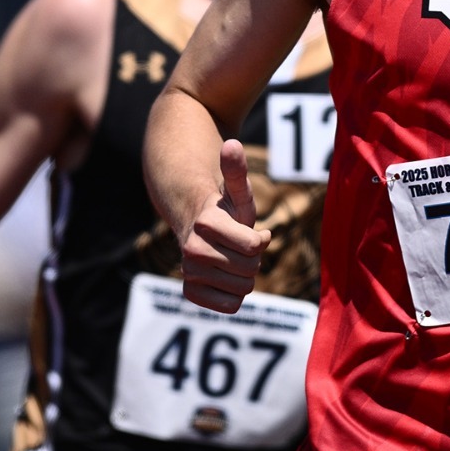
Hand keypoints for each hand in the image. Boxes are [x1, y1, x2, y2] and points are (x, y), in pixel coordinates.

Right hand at [178, 139, 271, 312]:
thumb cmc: (226, 210)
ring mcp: (189, 272)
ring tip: (231, 259)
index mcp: (206, 223)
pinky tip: (225, 278)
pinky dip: (234, 296)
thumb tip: (231, 144)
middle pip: (250, 269)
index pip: (255, 247)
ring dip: (244, 276)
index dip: (260, 240)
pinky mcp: (190, 293)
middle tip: (239, 247)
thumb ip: (236, 170)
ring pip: (242, 289)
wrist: (198, 230)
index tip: (253, 232)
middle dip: (252, 259)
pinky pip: (230, 306)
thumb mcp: (237, 191)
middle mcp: (192, 249)